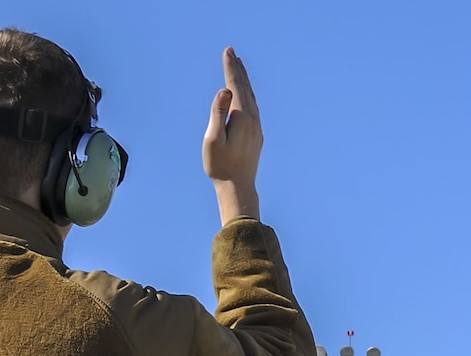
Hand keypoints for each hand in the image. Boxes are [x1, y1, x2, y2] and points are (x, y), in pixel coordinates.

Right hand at [202, 47, 262, 223]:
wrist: (238, 188)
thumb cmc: (220, 165)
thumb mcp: (214, 138)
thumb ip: (218, 112)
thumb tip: (225, 90)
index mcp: (243, 117)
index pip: (236, 85)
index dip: (230, 68)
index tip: (227, 51)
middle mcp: (254, 120)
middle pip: (246, 88)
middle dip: (238, 69)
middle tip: (232, 51)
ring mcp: (257, 128)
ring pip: (251, 97)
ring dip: (244, 81)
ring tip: (239, 66)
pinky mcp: (256, 136)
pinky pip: (253, 108)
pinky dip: (247, 94)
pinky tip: (244, 94)